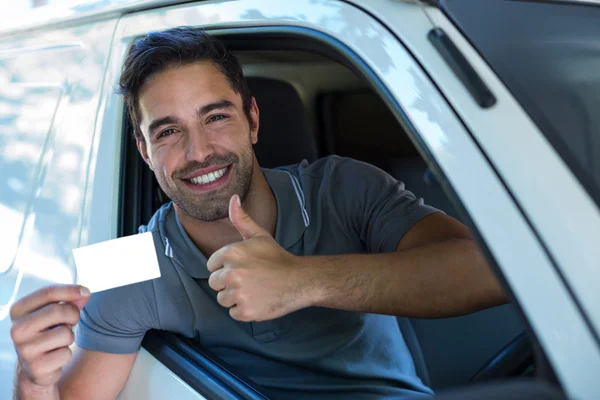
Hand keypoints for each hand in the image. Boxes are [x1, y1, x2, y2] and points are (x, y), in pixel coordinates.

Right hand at [10, 285, 90, 388]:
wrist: (35, 366)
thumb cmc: (47, 331)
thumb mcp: (54, 313)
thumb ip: (69, 301)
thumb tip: (84, 295)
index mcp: (18, 310)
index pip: (47, 293)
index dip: (71, 290)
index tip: (87, 292)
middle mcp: (17, 329)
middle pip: (58, 311)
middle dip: (73, 315)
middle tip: (71, 322)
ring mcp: (24, 349)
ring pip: (65, 333)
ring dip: (69, 337)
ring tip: (58, 341)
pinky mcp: (36, 367)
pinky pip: (66, 353)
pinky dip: (66, 354)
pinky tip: (55, 355)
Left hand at [207, 195, 310, 321]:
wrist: (299, 280)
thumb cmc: (277, 257)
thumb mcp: (259, 235)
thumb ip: (241, 219)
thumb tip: (232, 198)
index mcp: (231, 253)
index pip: (212, 266)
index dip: (226, 267)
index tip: (243, 267)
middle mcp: (232, 273)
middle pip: (215, 283)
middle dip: (229, 283)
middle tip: (250, 280)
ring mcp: (239, 293)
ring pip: (223, 299)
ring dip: (235, 297)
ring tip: (254, 290)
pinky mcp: (245, 311)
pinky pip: (233, 312)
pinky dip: (244, 310)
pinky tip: (258, 300)